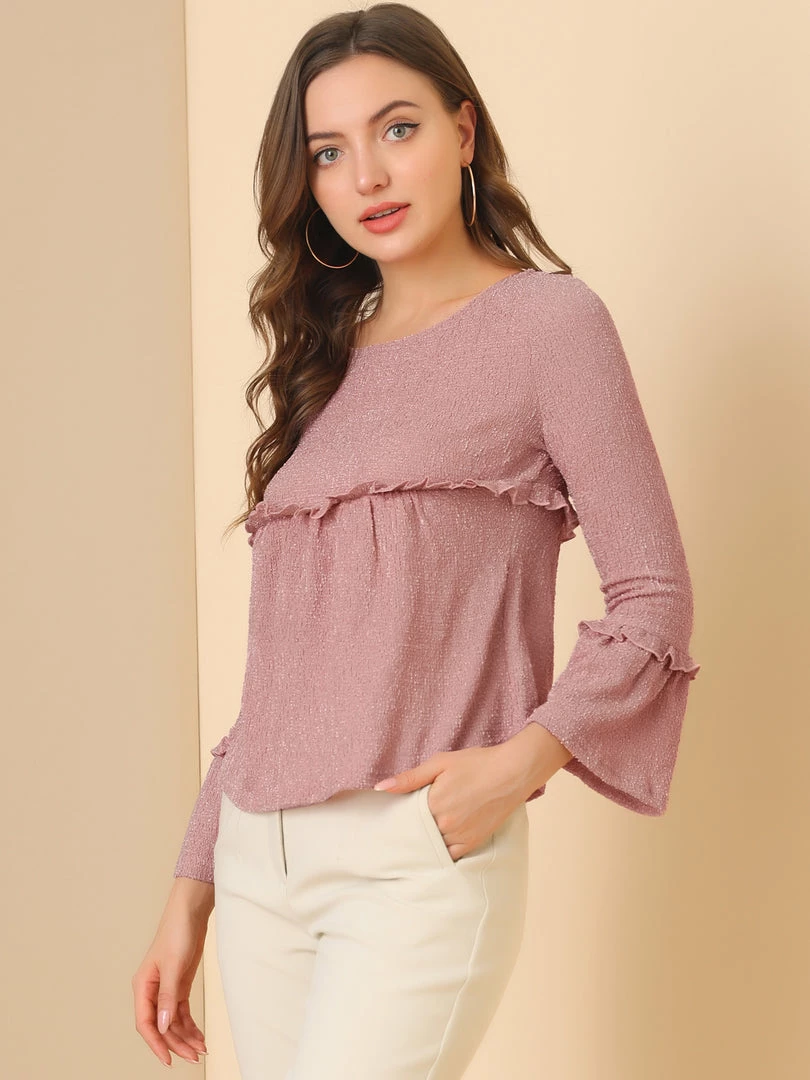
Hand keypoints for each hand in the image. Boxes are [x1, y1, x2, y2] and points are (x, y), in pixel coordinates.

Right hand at [132, 880, 212, 1065]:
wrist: (191, 911)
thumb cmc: (177, 931)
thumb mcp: (174, 965)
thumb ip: (168, 996)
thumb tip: (163, 1027)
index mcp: (143, 986)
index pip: (146, 1023)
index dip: (156, 1044)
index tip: (168, 1060)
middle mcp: (152, 990)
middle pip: (162, 1026)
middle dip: (177, 1043)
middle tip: (193, 1057)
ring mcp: (166, 989)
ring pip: (172, 1022)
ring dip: (185, 1037)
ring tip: (201, 1050)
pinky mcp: (179, 985)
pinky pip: (181, 1012)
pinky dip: (190, 1025)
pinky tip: (199, 1036)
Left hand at [373, 744, 531, 860]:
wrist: (512, 772)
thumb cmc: (477, 763)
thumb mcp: (440, 763)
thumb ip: (409, 778)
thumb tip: (381, 788)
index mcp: (433, 803)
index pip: (405, 819)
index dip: (399, 819)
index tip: (392, 820)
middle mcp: (445, 824)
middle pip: (418, 834)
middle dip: (411, 831)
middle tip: (402, 831)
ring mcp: (460, 835)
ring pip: (433, 847)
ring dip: (426, 843)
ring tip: (420, 837)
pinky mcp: (474, 842)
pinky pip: (450, 855)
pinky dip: (442, 852)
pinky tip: (437, 845)